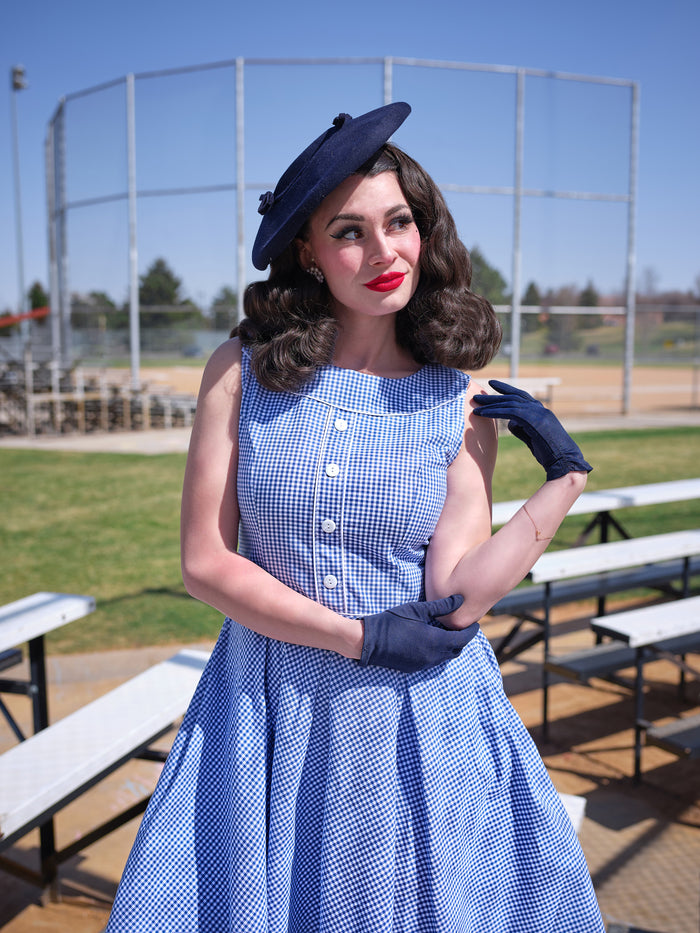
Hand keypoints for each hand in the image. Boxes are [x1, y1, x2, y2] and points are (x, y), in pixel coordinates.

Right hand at [359, 594, 478, 672]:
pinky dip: (437, 652)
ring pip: (444, 657)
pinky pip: (432, 661)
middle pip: (456, 650)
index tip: (475, 624)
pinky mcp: (413, 668)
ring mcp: (422, 665)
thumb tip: (460, 599)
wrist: (369, 641)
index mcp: (436, 642)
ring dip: (449, 646)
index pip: (463, 640)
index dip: (471, 632)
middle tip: (461, 627)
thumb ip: (441, 606)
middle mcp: (432, 657)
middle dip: (461, 640)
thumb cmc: (393, 621)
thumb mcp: (417, 609)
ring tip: (446, 633)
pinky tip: (430, 641)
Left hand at [473, 380, 591, 480]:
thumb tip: (510, 422)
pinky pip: (510, 411)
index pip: (520, 396)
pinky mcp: (534, 419)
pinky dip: (494, 411)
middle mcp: (540, 408)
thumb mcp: (532, 437)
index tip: (492, 386)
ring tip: (475, 403)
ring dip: (491, 403)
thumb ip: (521, 428)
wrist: (564, 461)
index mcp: (540, 411)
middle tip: (477, 395)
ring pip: (510, 402)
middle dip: (494, 395)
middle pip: (513, 396)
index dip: (506, 390)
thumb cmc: (549, 453)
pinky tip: (483, 413)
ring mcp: (538, 412)